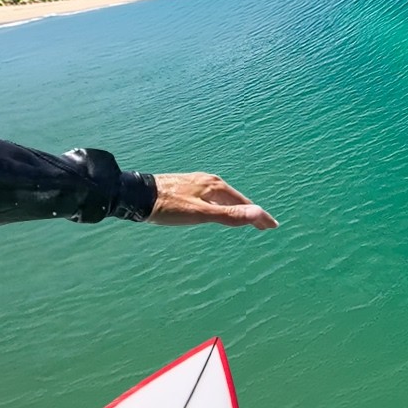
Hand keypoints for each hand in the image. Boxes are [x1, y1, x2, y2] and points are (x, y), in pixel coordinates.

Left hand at [147, 173, 278, 229]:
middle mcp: (209, 181)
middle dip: (249, 212)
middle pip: (235, 199)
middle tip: (261, 226)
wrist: (135, 195)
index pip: (244, 204)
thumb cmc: (168, 206)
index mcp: (215, 186)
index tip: (272, 226)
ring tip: (241, 218)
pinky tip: (214, 210)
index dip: (259, 216)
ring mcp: (196, 182)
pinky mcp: (185, 186)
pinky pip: (211, 197)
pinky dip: (221, 205)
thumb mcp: (201, 214)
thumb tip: (259, 213)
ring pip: (222, 197)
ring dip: (235, 208)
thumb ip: (230, 215)